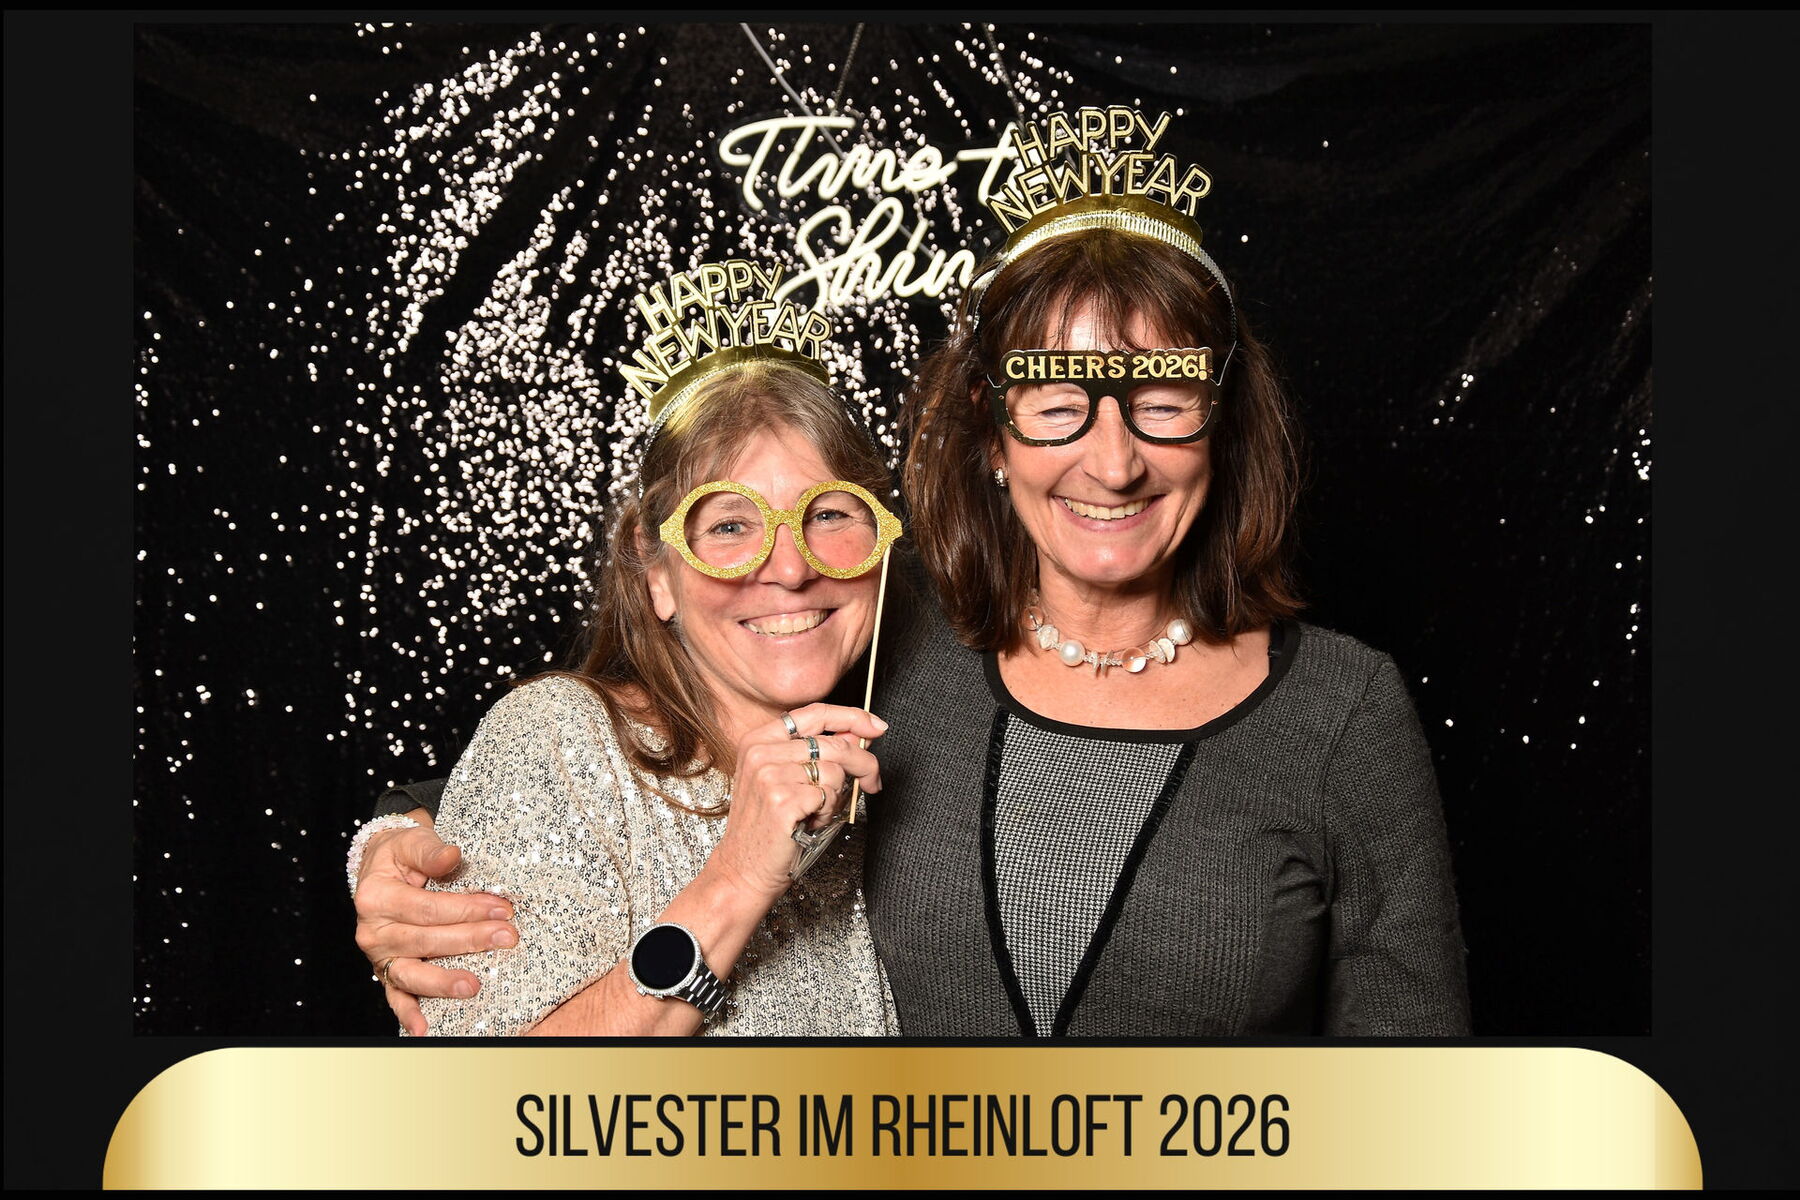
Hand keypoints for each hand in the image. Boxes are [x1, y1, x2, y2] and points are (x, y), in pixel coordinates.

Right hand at [351, 808, 517, 1034]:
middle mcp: (373, 931)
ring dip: (443, 982)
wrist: (380, 868)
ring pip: (411, 974)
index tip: (502, 908)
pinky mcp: (385, 972)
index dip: (466, 909)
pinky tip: (424, 1028)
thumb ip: (431, 850)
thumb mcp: (411, 842)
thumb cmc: (400, 855)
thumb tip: (452, 856)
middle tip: (507, 937)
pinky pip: (396, 996)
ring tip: (473, 986)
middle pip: (426, 941)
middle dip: (470, 940)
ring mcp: (379, 956)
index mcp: (377, 897)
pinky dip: (408, 1013)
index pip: (428, 908)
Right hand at [703, 704, 886, 902]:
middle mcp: (760, 751)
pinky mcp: (782, 799)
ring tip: (815, 812)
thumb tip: (857, 733)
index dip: (852, 716)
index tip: (877, 727)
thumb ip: (817, 753)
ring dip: (836, 796)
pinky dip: (828, 811)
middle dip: (864, 763)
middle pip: (833, 743)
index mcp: (758, 739)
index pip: (815, 713)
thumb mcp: (786, 780)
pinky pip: (828, 795)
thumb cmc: (768, 826)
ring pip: (834, 771)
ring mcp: (769, 774)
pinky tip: (809, 822)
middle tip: (874, 781)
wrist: (743, 869)